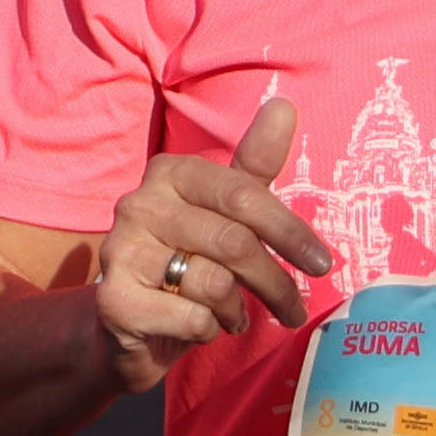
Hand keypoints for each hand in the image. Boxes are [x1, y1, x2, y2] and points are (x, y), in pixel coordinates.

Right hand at [89, 96, 330, 392]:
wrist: (128, 323)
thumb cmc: (187, 258)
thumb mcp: (225, 210)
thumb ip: (254, 163)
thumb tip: (284, 105)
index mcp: (170, 172)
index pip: (243, 195)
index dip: (289, 231)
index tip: (322, 264)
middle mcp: (139, 204)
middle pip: (234, 243)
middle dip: (274, 281)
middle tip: (294, 308)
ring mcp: (121, 251)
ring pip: (214, 284)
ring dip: (236, 310)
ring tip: (232, 314)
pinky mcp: (114, 300)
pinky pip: (192, 318)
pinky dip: (208, 330)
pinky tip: (200, 327)